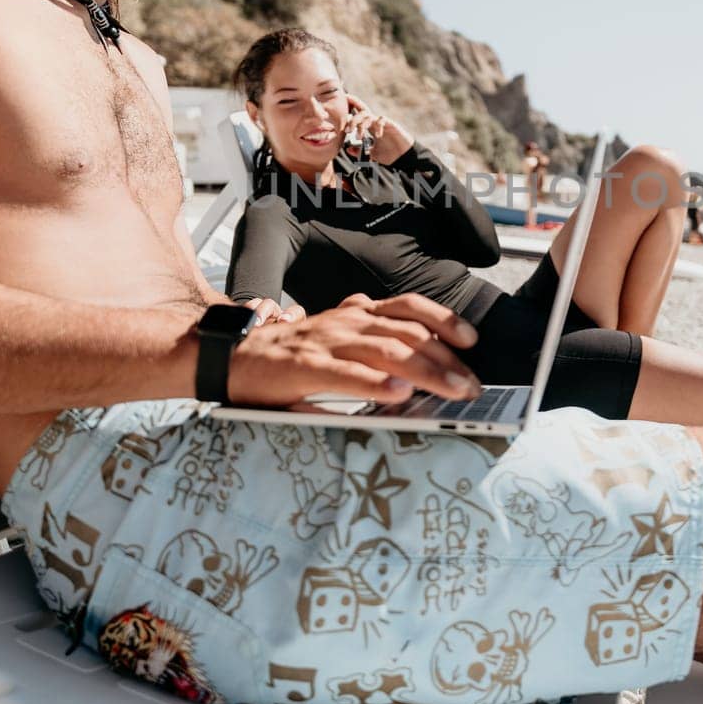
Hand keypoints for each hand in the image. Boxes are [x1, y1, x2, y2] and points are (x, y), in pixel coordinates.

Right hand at [225, 293, 480, 406]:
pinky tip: (400, 395)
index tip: (472, 341)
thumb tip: (418, 376)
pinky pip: (347, 375)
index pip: (409, 308)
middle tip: (472, 386)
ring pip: (387, 351)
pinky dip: (376, 385)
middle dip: (447, 360)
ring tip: (452, 391)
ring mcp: (326, 342)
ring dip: (426, 372)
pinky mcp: (304, 367)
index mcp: (355, 314)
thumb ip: (370, 350)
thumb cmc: (290, 358)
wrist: (230, 357)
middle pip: (408, 333)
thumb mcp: (337, 343)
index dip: (444, 321)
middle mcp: (346, 322)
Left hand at [344, 95, 413, 164]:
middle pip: (361, 113)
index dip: (350, 119)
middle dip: (352, 120)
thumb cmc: (390, 155)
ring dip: (361, 125)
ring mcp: (383, 123)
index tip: (344, 129)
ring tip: (359, 137)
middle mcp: (375, 123)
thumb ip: (360, 151)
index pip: (358, 118)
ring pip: (368, 115)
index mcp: (370, 128)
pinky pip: (382, 120)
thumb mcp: (371, 154)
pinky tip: (377, 136)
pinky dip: (377, 126)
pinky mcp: (391, 124)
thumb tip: (348, 149)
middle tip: (348, 130)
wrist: (404, 158)